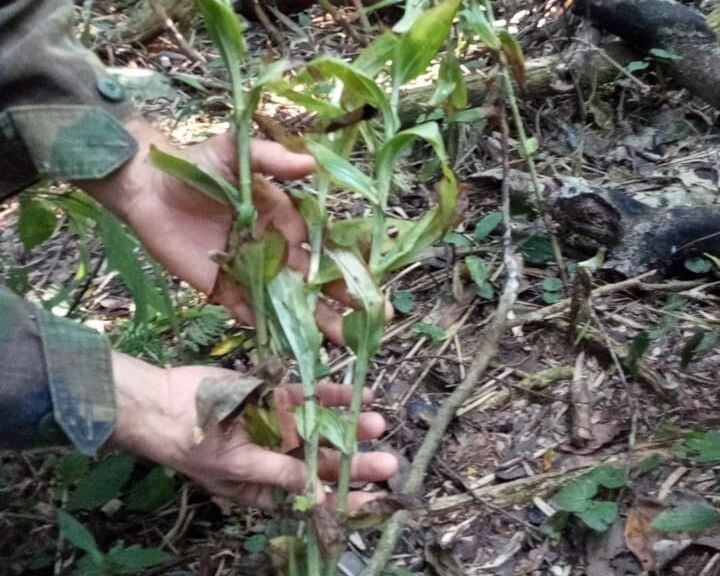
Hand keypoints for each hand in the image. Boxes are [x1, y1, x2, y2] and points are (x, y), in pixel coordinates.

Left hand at [81, 119, 354, 342]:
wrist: (147, 189)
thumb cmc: (195, 166)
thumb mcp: (234, 152)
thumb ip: (271, 159)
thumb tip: (311, 162)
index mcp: (285, 220)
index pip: (325, 246)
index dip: (350, 266)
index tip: (373, 283)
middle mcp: (275, 249)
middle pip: (315, 280)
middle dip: (344, 300)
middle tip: (374, 321)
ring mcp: (251, 271)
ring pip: (289, 300)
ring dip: (315, 321)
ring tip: (341, 342)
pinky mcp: (224, 287)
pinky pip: (250, 311)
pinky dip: (268, 328)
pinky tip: (291, 346)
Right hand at [107, 352, 397, 509]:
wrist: (162, 401)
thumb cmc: (193, 442)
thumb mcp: (237, 466)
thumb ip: (279, 474)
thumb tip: (316, 489)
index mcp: (265, 485)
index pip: (313, 496)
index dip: (346, 499)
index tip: (377, 499)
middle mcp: (276, 457)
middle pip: (322, 462)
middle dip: (354, 462)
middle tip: (389, 461)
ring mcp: (276, 424)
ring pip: (319, 427)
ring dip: (346, 425)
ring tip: (377, 422)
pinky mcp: (273, 395)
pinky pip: (307, 397)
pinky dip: (330, 395)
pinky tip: (355, 393)